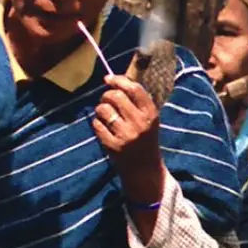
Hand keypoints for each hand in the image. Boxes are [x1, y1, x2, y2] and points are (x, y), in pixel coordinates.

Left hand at [93, 74, 162, 197]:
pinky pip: (96, 124)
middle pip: (116, 96)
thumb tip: (113, 79)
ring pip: (103, 109)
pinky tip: (103, 128)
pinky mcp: (113, 145)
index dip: (118, 80)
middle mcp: (140, 123)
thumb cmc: (144, 139)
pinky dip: (97, 123)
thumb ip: (136, 101)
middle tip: (106, 100)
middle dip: (106, 95)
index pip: (134, 89)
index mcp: (151, 114)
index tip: (108, 78)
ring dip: (100, 109)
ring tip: (105, 115)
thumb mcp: (148, 119)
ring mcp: (126, 135)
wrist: (144, 169)